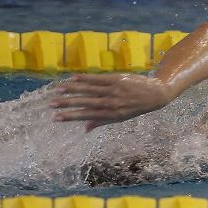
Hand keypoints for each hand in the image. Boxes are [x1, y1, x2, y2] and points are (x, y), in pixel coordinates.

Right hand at [51, 74, 168, 131]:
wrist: (155, 94)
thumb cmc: (136, 107)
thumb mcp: (120, 118)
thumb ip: (101, 121)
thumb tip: (84, 129)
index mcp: (112, 115)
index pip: (87, 116)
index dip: (71, 117)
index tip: (57, 118)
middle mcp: (112, 104)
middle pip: (86, 103)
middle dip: (67, 104)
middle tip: (51, 105)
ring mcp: (115, 91)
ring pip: (90, 90)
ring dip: (73, 90)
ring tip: (58, 90)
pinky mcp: (117, 79)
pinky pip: (98, 79)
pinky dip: (85, 78)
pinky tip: (73, 78)